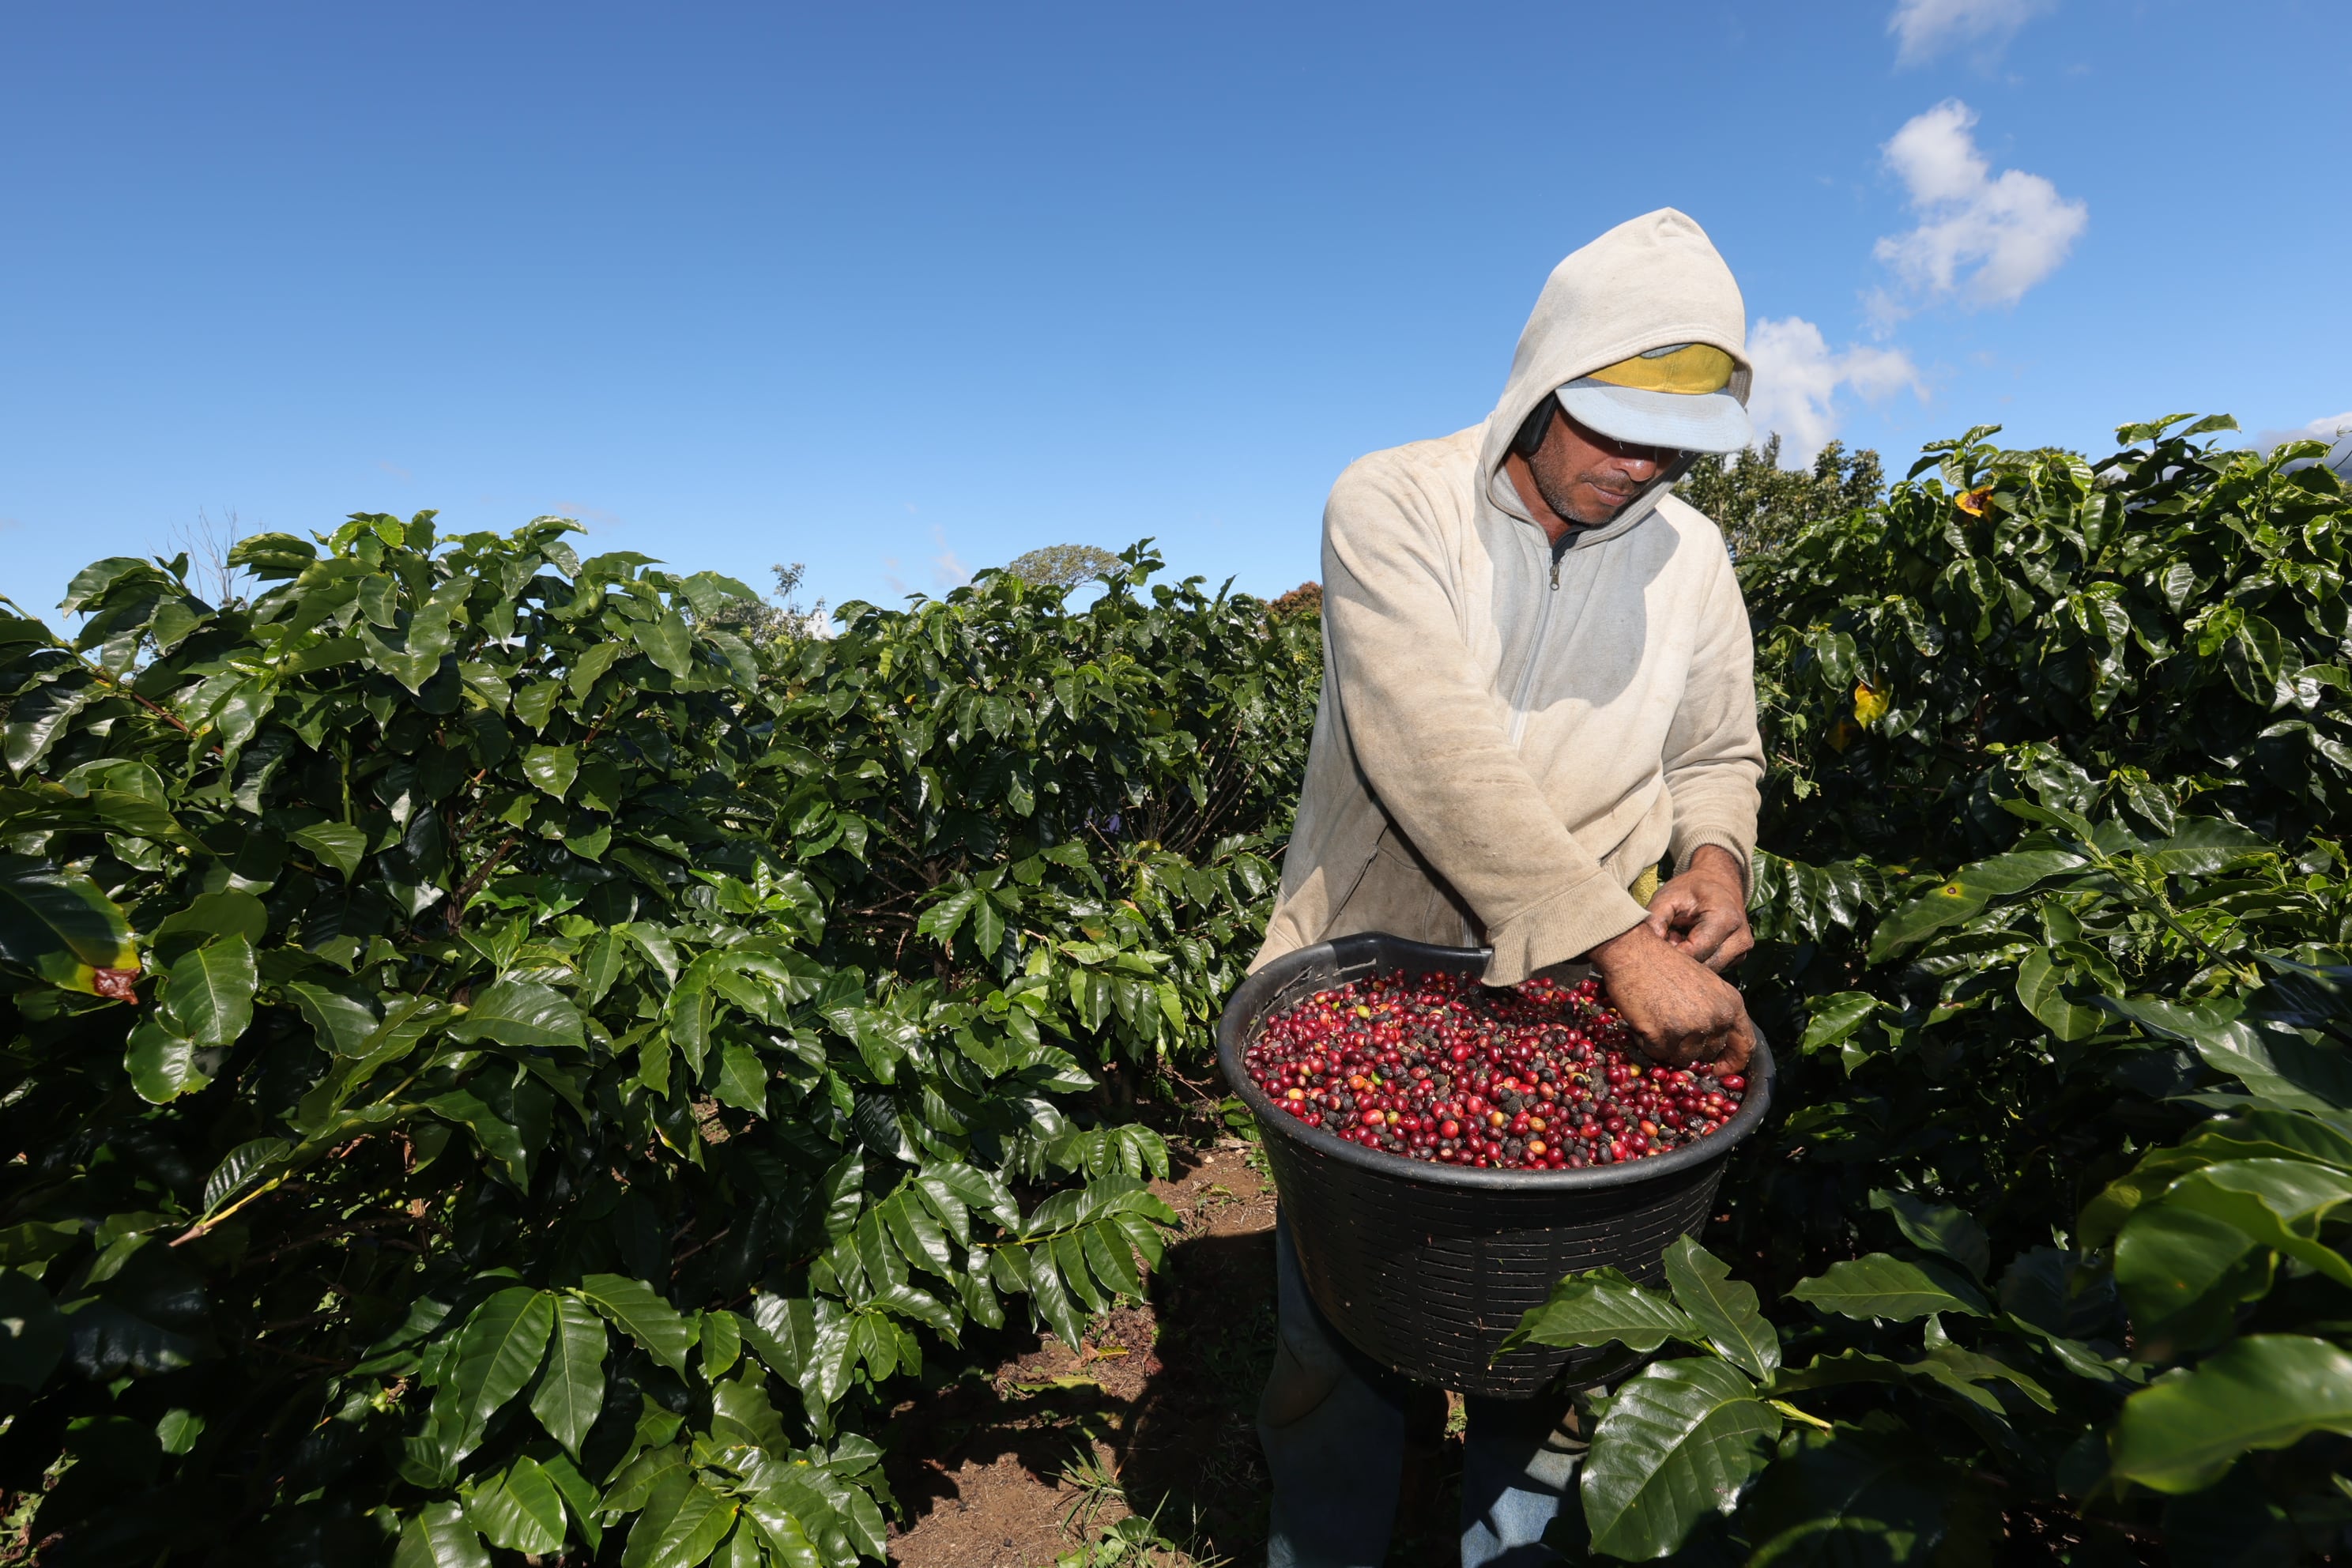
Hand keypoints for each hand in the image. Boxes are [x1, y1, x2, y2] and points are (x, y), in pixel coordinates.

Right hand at [1586, 920, 1754, 1076]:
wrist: (1634, 952)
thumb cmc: (1665, 965)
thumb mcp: (1705, 985)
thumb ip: (1716, 1013)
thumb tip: (1714, 1047)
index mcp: (1731, 1004)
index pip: (1745, 1045)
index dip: (1733, 1063)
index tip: (1719, 1070)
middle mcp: (1716, 1018)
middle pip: (1708, 1054)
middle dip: (1689, 1048)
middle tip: (1670, 1030)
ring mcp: (1691, 1028)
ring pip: (1682, 1058)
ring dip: (1667, 1046)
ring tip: (1656, 1020)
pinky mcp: (1665, 1036)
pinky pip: (1657, 1053)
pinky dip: (1647, 1042)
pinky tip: (1643, 1020)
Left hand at [1642, 845, 1753, 972]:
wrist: (1719, 883)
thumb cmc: (1691, 889)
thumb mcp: (1668, 896)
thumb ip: (1655, 919)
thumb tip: (1648, 946)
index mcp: (1725, 920)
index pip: (1693, 953)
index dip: (1670, 953)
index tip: (1659, 941)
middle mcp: (1740, 940)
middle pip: (1702, 967)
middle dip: (1679, 959)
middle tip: (1669, 937)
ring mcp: (1742, 952)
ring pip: (1707, 971)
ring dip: (1689, 961)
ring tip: (1679, 937)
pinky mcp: (1739, 959)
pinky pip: (1712, 968)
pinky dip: (1698, 961)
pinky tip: (1690, 943)